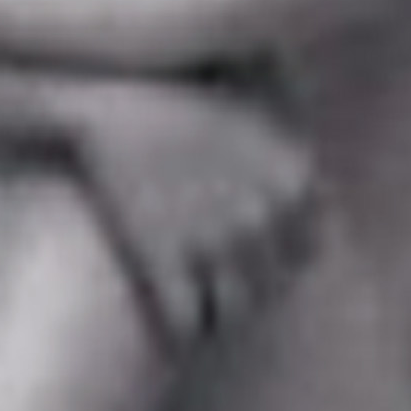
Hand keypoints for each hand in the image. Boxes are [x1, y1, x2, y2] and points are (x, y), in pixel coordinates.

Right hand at [68, 76, 325, 342]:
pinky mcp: (162, 261)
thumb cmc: (178, 81)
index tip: (250, 251)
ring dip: (218, 313)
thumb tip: (306, 86)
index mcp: (298, 179)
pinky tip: (170, 318)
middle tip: (218, 281)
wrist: (100, 94)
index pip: (310, 249)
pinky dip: (182, 329)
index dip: (277, 252)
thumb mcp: (256, 83)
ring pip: (235, 312)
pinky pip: (188, 323)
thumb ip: (294, 102)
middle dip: (248, 285)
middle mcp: (265, 216)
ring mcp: (214, 242)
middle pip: (273, 284)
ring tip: (199, 307)